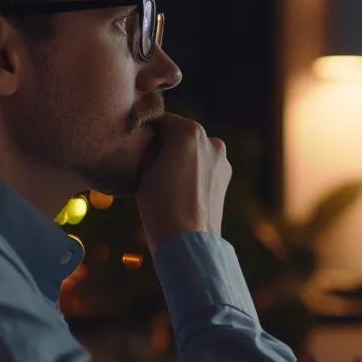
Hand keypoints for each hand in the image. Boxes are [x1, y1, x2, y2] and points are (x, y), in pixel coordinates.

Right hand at [135, 114, 231, 250]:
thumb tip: (150, 141)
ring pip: (194, 151)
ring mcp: (222, 159)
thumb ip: (149, 147)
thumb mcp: (144, 169)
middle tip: (148, 162)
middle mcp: (211, 140)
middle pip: (180, 134)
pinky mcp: (226, 178)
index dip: (146, 130)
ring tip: (164, 179)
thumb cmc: (160, 203)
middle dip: (166, 144)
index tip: (135, 142)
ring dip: (181, 158)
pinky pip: (204, 167)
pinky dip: (193, 172)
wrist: (187, 241)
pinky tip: (180, 190)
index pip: (161, 120)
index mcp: (188, 131)